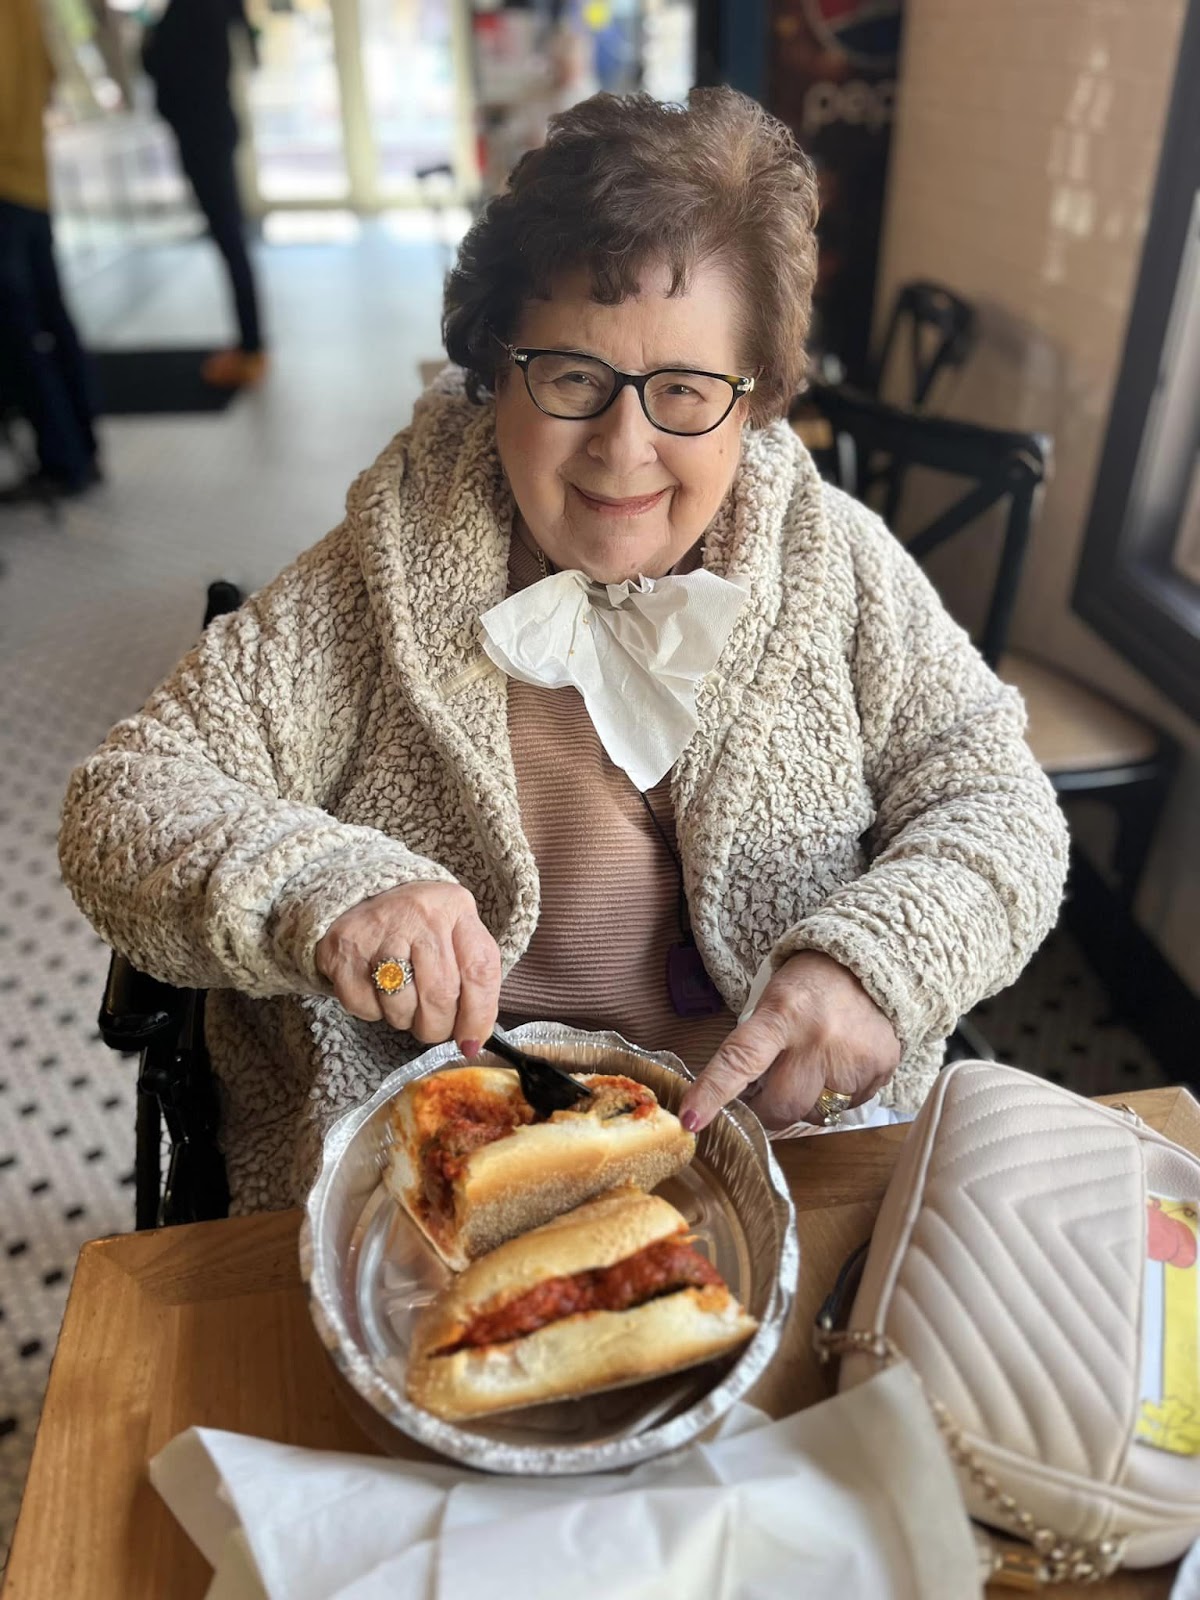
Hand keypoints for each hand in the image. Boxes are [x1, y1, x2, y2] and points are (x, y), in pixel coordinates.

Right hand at [315, 882, 501, 1052]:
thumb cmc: (416, 925)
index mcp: (455, 907)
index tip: (471, 1041)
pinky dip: (373, 1011)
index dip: (479, 1015)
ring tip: (404, 1003)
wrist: (359, 895)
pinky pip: (364, 1006)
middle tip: (434, 1029)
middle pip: (441, 994)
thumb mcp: (453, 932)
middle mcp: (419, 913)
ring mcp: (379, 929)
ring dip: (405, 1020)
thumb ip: (471, 977)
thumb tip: (474, 1038)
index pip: (480, 970)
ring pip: (401, 1005)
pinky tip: (376, 990)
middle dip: (438, 1027)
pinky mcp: (344, 948)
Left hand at [678, 952, 900, 1131]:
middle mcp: (818, 1039)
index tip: (691, 1120)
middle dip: (767, 1110)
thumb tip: (741, 1098)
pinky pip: (849, 1106)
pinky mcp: (881, 1068)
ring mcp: (853, 1058)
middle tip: (766, 1096)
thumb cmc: (810, 983)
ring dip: (807, 1102)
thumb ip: (756, 1047)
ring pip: (816, 1113)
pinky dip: (839, 1095)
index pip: (740, 1060)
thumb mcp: (772, 1001)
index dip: (713, 1094)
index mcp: (782, 1014)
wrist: (871, 960)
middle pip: (781, 1105)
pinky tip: (842, 1064)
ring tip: (815, 1066)